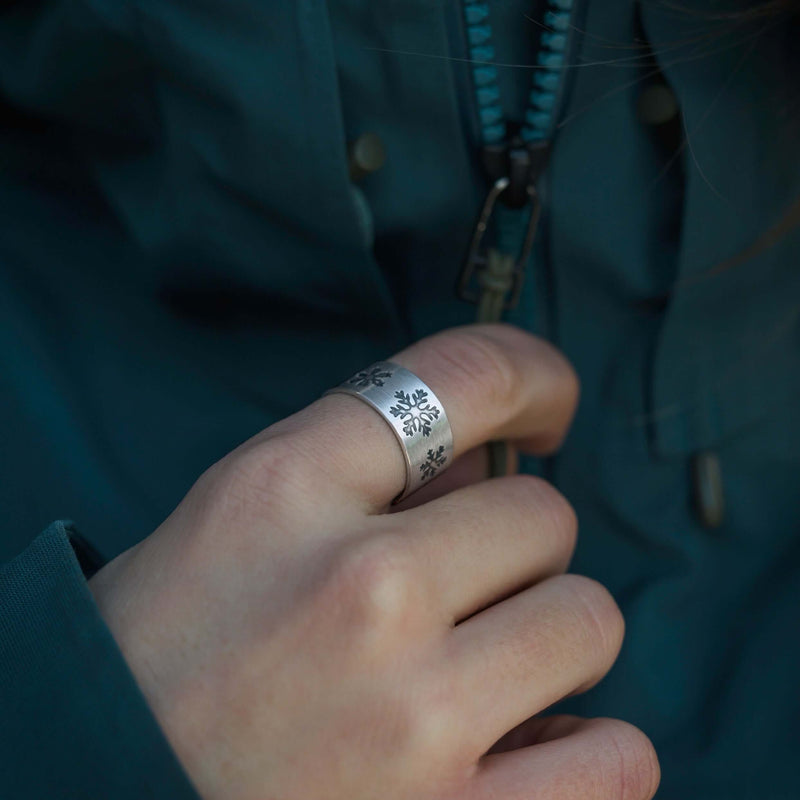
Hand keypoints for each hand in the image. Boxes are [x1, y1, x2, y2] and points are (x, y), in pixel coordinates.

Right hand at [89, 323, 659, 799]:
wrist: (92, 795)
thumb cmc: (157, 660)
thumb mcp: (232, 526)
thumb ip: (360, 477)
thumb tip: (489, 464)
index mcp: (287, 490)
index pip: (462, 377)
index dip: (531, 374)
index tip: (548, 407)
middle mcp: (361, 588)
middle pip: (543, 516)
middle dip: (512, 549)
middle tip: (458, 593)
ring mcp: (413, 716)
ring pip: (588, 620)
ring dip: (549, 643)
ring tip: (479, 675)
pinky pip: (615, 759)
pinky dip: (583, 751)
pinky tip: (517, 750)